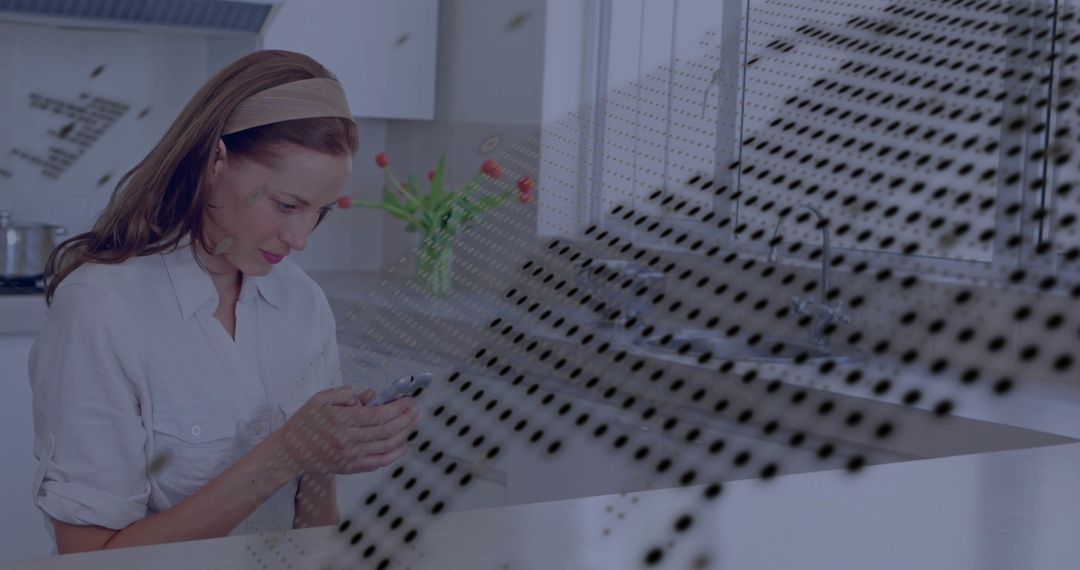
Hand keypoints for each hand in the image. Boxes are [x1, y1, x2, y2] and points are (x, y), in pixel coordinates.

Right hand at [273, 386, 419, 476]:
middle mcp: (347, 440)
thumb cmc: (305, 423)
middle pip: (386, 431)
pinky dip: (394, 454)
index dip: (397, 408)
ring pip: (386, 447)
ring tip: (414, 422)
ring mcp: (350, 457)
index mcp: (340, 421)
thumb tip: (367, 396)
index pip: (377, 415)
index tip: (407, 400)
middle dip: (406, 419)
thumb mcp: (320, 399)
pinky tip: (403, 443)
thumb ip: (344, 394)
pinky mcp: (351, 468)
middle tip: (416, 409)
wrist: (290, 453)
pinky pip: (379, 462)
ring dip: (404, 434)